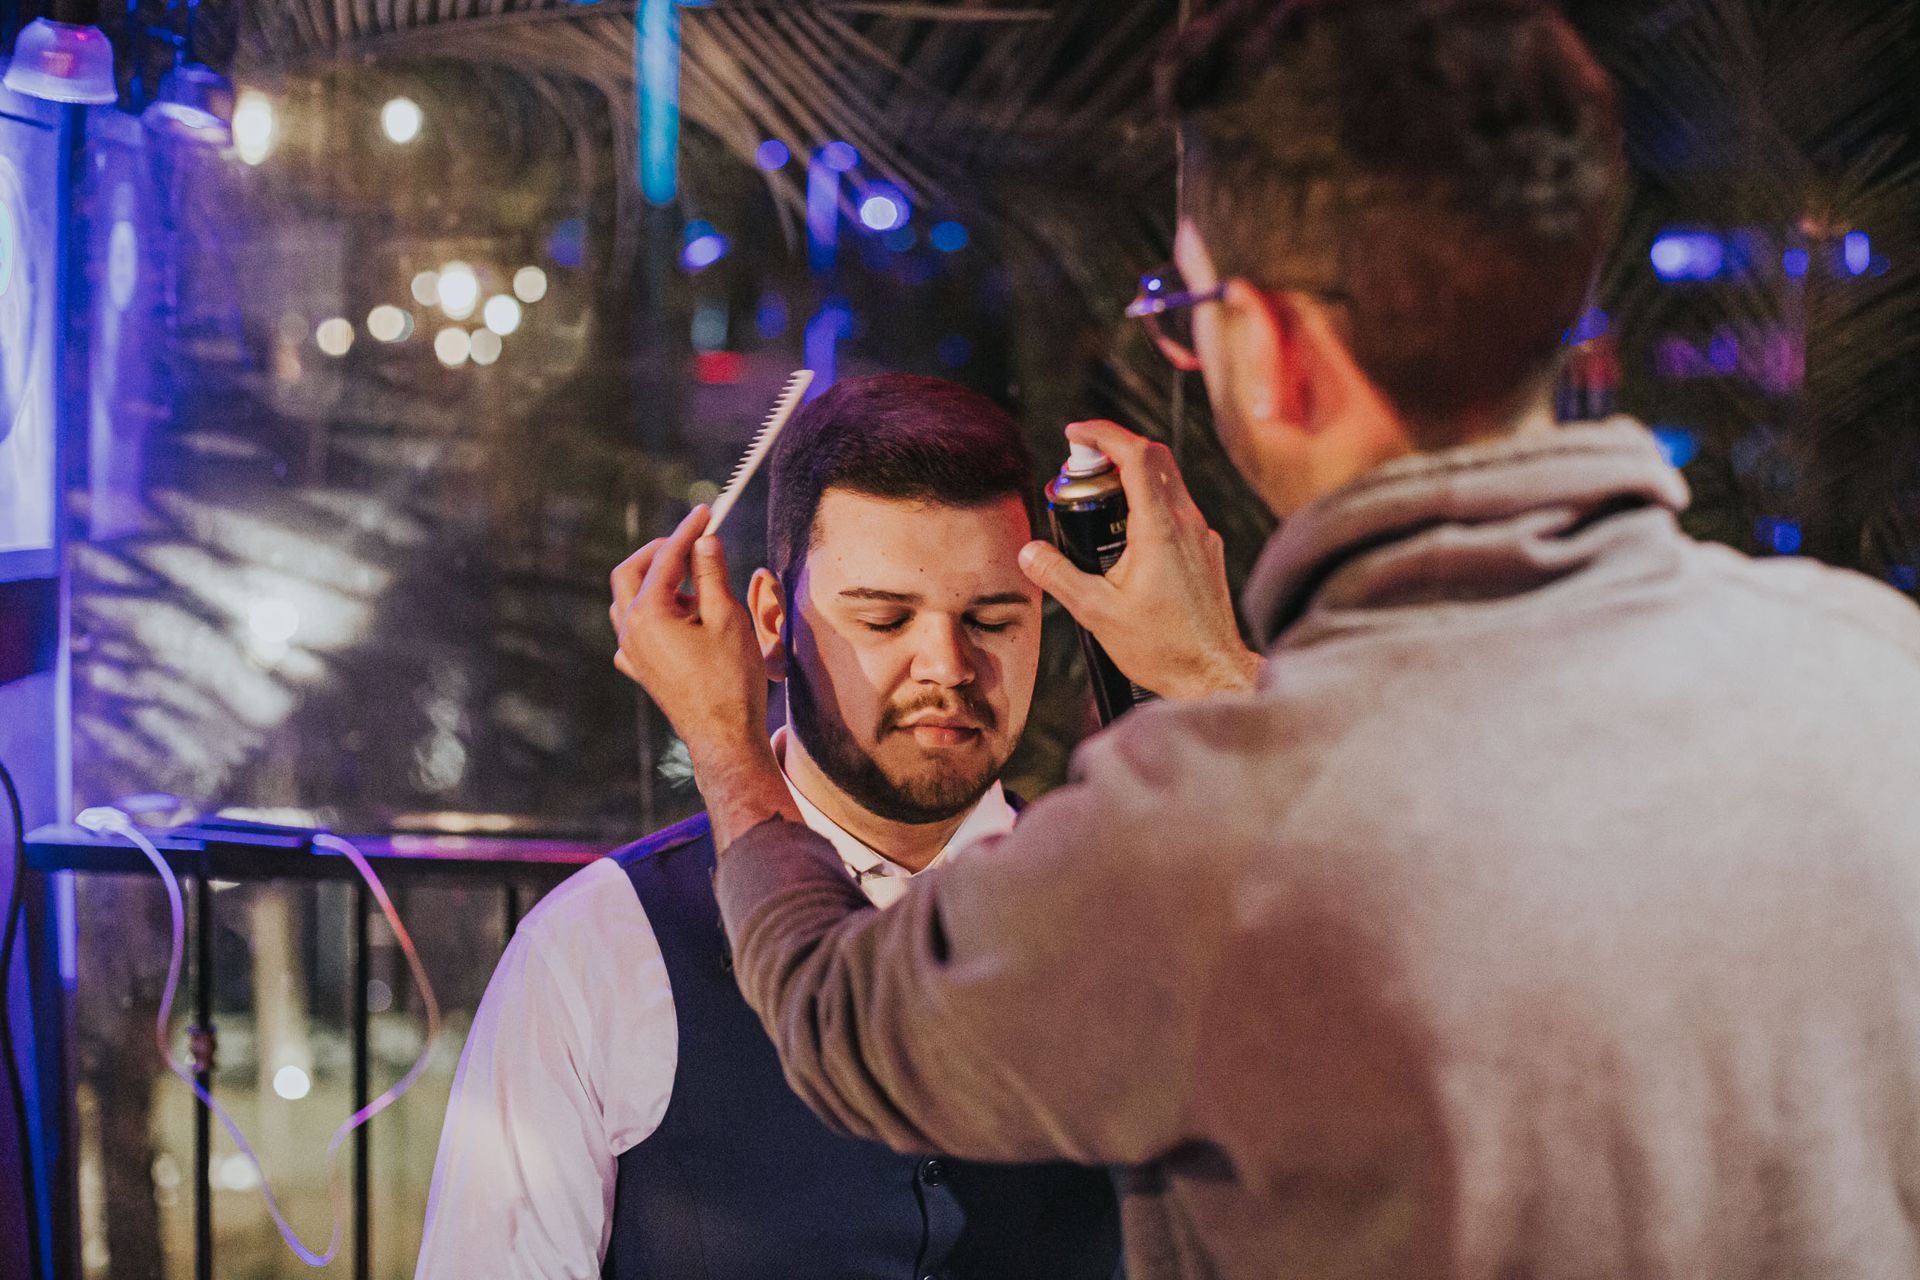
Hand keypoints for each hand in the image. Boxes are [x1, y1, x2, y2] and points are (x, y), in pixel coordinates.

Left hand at [609, 508, 789, 832]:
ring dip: (656, 582)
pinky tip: (677, 620)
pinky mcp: (641, 670)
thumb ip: (712, 574)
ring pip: (628, 600)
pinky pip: (633, 631)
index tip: (707, 511)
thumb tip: (704, 542)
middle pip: (631, 572)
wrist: (724, 737)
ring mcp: (631, 653)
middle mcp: (630, 631)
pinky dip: (651, 613)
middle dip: (661, 551)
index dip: (689, 530)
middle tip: (692, 542)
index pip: (667, 557)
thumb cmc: (731, 679)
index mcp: (648, 613)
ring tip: (693, 585)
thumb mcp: (727, 617)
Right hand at [1019, 421, 1260, 699]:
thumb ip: (1059, 575)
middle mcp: (1187, 522)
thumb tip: (1030, 551)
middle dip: (1114, 450)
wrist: (1213, 675)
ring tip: (1097, 505)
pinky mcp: (1206, 551)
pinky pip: (1177, 509)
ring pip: (1168, 481)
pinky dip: (1148, 503)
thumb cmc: (1163, 649)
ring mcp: (1201, 536)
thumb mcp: (1096, 612)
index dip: (1103, 434)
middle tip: (1080, 468)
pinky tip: (1126, 538)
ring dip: (1132, 477)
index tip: (1075, 434)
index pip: (1136, 454)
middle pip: (1155, 458)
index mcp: (1160, 528)